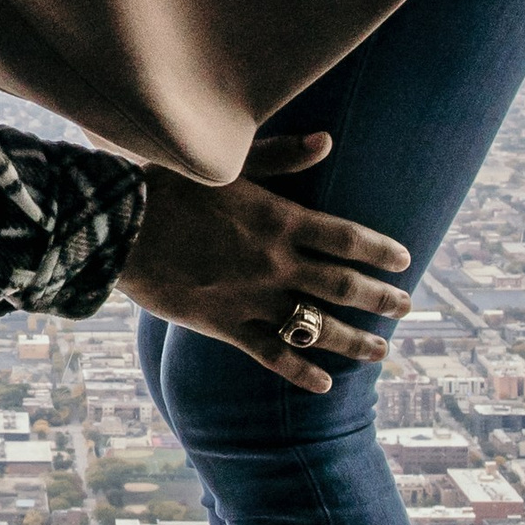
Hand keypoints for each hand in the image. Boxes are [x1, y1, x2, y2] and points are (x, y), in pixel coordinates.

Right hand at [115, 131, 412, 392]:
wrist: (118, 226)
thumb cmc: (170, 186)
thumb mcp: (228, 165)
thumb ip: (280, 156)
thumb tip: (327, 140)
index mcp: (280, 220)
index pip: (348, 238)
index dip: (380, 250)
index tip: (404, 260)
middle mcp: (276, 263)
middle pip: (344, 286)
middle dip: (382, 298)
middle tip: (406, 306)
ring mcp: (252, 298)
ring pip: (317, 326)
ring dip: (355, 340)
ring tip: (380, 351)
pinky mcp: (225, 325)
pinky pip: (273, 354)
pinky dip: (302, 371)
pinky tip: (325, 384)